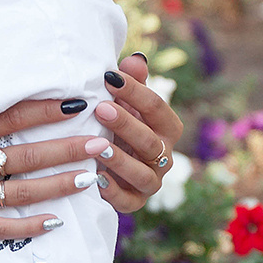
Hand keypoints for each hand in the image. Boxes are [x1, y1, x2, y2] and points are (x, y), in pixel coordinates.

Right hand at [0, 98, 115, 244]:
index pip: (12, 117)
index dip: (47, 109)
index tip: (77, 102)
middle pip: (27, 154)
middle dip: (68, 148)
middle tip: (101, 143)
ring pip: (22, 190)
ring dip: (59, 186)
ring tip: (90, 180)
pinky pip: (2, 227)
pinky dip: (29, 226)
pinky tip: (55, 222)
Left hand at [92, 53, 183, 213]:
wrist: (109, 163)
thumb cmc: (117, 124)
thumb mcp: (123, 102)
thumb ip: (131, 83)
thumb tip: (135, 60)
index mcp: (166, 128)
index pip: (156, 108)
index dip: (135, 92)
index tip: (109, 77)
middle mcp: (164, 156)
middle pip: (150, 141)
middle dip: (126, 124)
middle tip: (101, 108)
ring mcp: (151, 181)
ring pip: (141, 173)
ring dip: (120, 160)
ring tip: (98, 147)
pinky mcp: (135, 202)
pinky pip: (128, 201)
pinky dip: (113, 192)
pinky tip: (96, 179)